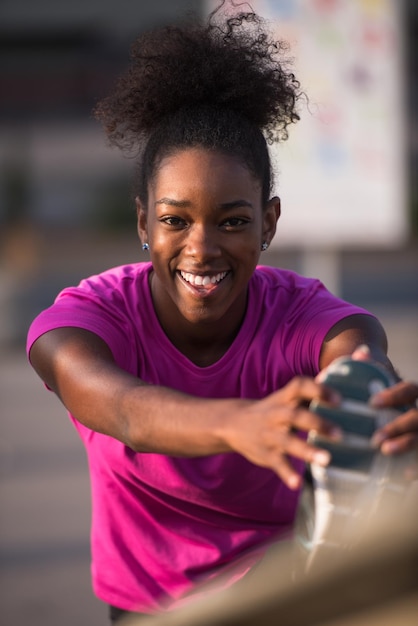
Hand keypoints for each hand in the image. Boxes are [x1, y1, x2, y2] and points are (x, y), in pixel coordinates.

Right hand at [228, 377, 341, 489]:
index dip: (318, 390)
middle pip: (295, 415)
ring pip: (287, 441)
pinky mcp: (264, 453)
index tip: (339, 400)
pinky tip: (297, 484)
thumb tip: (337, 375)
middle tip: (340, 434)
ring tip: (326, 460)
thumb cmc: (271, 410)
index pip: (299, 386)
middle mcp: (276, 414)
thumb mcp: (284, 398)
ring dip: (306, 450)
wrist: (232, 423)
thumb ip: (308, 392)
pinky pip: (275, 463)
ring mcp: (269, 434)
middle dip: (317, 423)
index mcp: (283, 398)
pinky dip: (286, 473)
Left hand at [352, 344, 417, 475]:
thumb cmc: (389, 403)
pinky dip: (417, 466)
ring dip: (407, 444)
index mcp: (415, 394)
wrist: (404, 424)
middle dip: (399, 426)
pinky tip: (405, 474)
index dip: (394, 395)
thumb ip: (372, 369)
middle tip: (375, 439)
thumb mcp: (381, 385)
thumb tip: (361, 352)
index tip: (372, 403)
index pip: (411, 389)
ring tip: (385, 451)